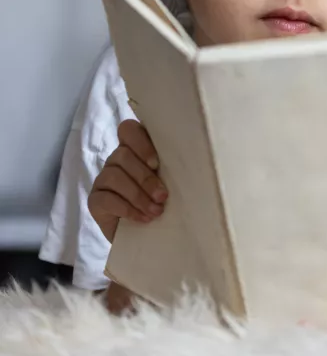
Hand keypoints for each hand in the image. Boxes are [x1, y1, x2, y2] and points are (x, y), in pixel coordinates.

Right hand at [87, 119, 167, 242]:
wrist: (149, 234)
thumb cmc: (165, 201)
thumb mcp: (172, 181)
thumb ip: (172, 167)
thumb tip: (192, 163)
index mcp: (136, 149)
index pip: (128, 129)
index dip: (140, 142)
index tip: (156, 163)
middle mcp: (117, 160)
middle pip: (123, 155)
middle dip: (146, 178)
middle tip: (163, 196)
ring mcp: (103, 179)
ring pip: (113, 175)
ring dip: (138, 195)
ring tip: (155, 211)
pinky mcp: (95, 200)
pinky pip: (105, 199)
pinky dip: (126, 208)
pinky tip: (142, 218)